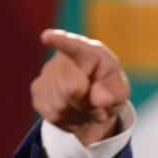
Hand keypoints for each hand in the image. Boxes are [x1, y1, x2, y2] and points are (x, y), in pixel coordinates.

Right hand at [31, 29, 129, 145]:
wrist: (94, 100)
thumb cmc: (109, 88)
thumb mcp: (120, 91)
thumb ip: (114, 92)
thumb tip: (99, 98)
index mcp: (88, 51)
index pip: (73, 45)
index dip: (60, 41)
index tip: (47, 36)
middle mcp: (63, 58)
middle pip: (69, 89)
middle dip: (86, 104)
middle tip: (98, 105)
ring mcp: (46, 73)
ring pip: (59, 106)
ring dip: (79, 115)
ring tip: (88, 108)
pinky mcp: (37, 91)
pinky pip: (53, 115)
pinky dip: (69, 120)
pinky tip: (76, 111)